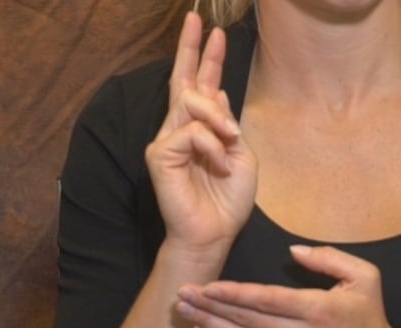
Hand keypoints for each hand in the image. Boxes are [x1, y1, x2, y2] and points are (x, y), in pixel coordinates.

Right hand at [146, 12, 257, 254]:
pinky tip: (218, 164)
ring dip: (219, 117)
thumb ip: (228, 124)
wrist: (213, 233)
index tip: (211, 29)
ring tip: (230, 141)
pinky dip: (211, 146)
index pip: (200, 86)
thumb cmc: (227, 200)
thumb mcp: (241, 155)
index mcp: (201, 129)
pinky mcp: (159, 153)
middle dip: (193, 49)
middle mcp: (180, 129)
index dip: (205, 57)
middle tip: (196, 20)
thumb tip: (216, 92)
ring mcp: (166, 140)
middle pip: (184, 80)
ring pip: (191, 102)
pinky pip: (191, 132)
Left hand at [175, 245, 400, 327]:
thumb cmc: (367, 316)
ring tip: (182, 312)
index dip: (232, 293)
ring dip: (208, 325)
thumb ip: (329, 257)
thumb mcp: (365, 276)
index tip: (206, 284)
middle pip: (244, 320)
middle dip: (209, 306)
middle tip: (181, 293)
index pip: (264, 299)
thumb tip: (293, 250)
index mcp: (315, 310)